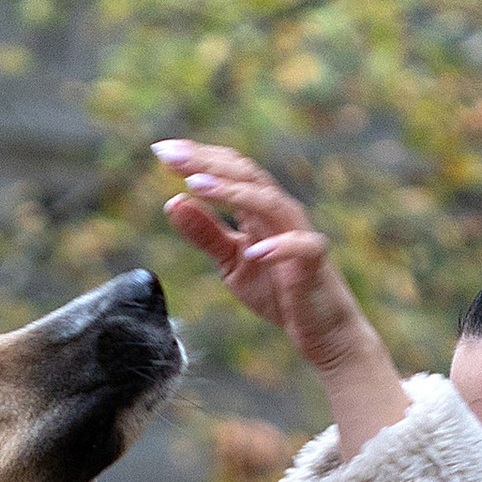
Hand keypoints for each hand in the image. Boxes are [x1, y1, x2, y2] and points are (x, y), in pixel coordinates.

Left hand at [149, 141, 408, 450]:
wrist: (320, 330)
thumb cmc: (278, 290)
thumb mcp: (230, 262)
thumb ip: (205, 234)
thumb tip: (171, 201)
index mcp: (257, 209)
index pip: (228, 171)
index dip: (198, 158)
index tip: (161, 150)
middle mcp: (278, 213)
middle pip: (245, 175)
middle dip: (207, 162)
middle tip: (169, 155)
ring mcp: (299, 234)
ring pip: (269, 201)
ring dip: (233, 192)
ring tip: (196, 186)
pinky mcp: (314, 262)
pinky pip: (301, 247)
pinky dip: (280, 245)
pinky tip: (254, 250)